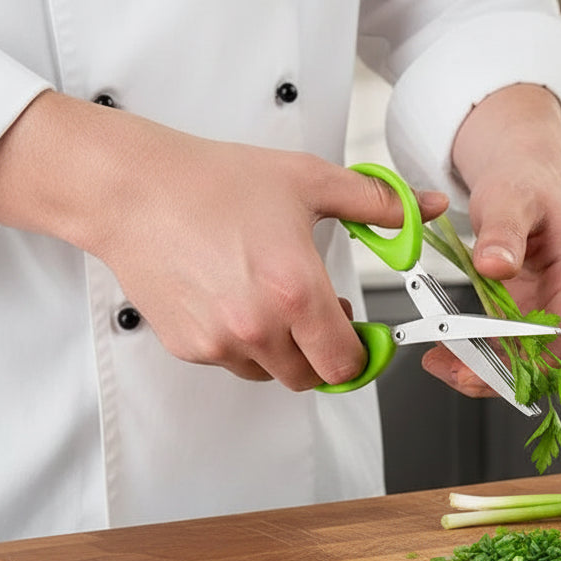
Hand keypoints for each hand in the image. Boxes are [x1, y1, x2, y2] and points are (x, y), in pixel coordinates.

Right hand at [0, 91, 448, 390]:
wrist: (136, 190)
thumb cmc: (215, 182)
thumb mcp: (310, 181)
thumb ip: (377, 203)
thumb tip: (424, 208)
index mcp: (296, 291)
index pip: (345, 363)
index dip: (363, 354)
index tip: (365, 338)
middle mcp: (257, 327)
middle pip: (312, 378)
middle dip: (326, 353)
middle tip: (325, 314)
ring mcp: (219, 342)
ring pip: (272, 373)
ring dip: (285, 350)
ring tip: (278, 300)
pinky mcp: (187, 346)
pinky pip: (233, 362)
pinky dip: (246, 344)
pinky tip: (240, 299)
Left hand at [422, 84, 560, 395]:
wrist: (525, 179)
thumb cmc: (527, 186)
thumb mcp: (510, 199)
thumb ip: (503, 232)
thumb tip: (496, 264)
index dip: (528, 361)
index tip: (484, 366)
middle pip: (546, 361)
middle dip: (498, 374)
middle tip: (450, 368)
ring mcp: (553, 313)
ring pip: (525, 363)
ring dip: (482, 370)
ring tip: (438, 360)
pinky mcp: (530, 318)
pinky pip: (508, 350)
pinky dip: (477, 355)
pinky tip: (446, 350)